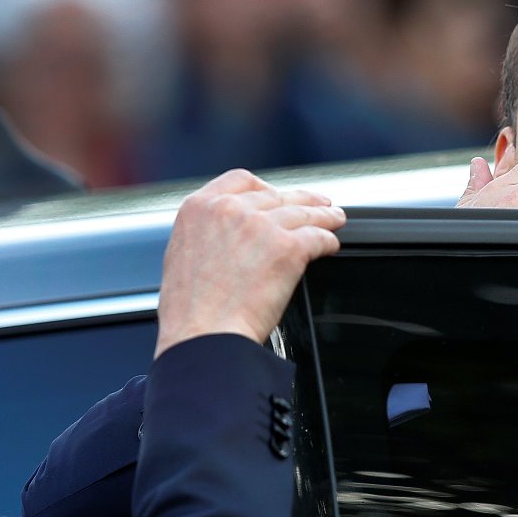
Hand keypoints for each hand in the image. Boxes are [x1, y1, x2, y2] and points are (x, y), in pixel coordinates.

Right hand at [154, 169, 345, 357]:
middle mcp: (230, 209)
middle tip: (319, 204)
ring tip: (335, 219)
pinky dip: (328, 241)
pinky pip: (318, 237)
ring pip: (303, 213)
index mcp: (198, 208)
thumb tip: (232, 234)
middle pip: (278, 196)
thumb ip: (208, 233)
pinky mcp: (288, 247)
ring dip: (324, 216)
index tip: (278, 195)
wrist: (204, 335)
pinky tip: (330, 245)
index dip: (266, 188)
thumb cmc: (191, 311)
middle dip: (303, 200)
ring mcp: (261, 226)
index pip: (241, 181)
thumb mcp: (183, 254)